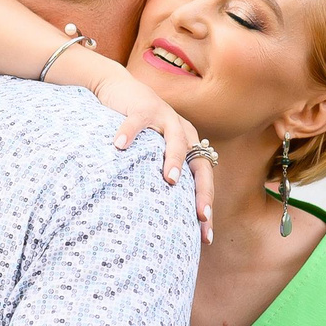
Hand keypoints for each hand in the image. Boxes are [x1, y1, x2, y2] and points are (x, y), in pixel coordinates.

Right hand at [94, 72, 215, 237]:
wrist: (119, 90)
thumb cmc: (137, 130)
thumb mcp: (153, 152)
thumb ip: (160, 175)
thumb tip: (161, 216)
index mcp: (189, 145)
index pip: (203, 179)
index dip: (206, 205)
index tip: (205, 235)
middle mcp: (182, 131)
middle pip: (199, 162)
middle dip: (201, 190)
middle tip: (200, 215)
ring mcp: (164, 117)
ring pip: (176, 140)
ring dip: (174, 160)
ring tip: (170, 180)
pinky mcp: (143, 106)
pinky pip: (137, 122)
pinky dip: (128, 133)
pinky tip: (119, 148)